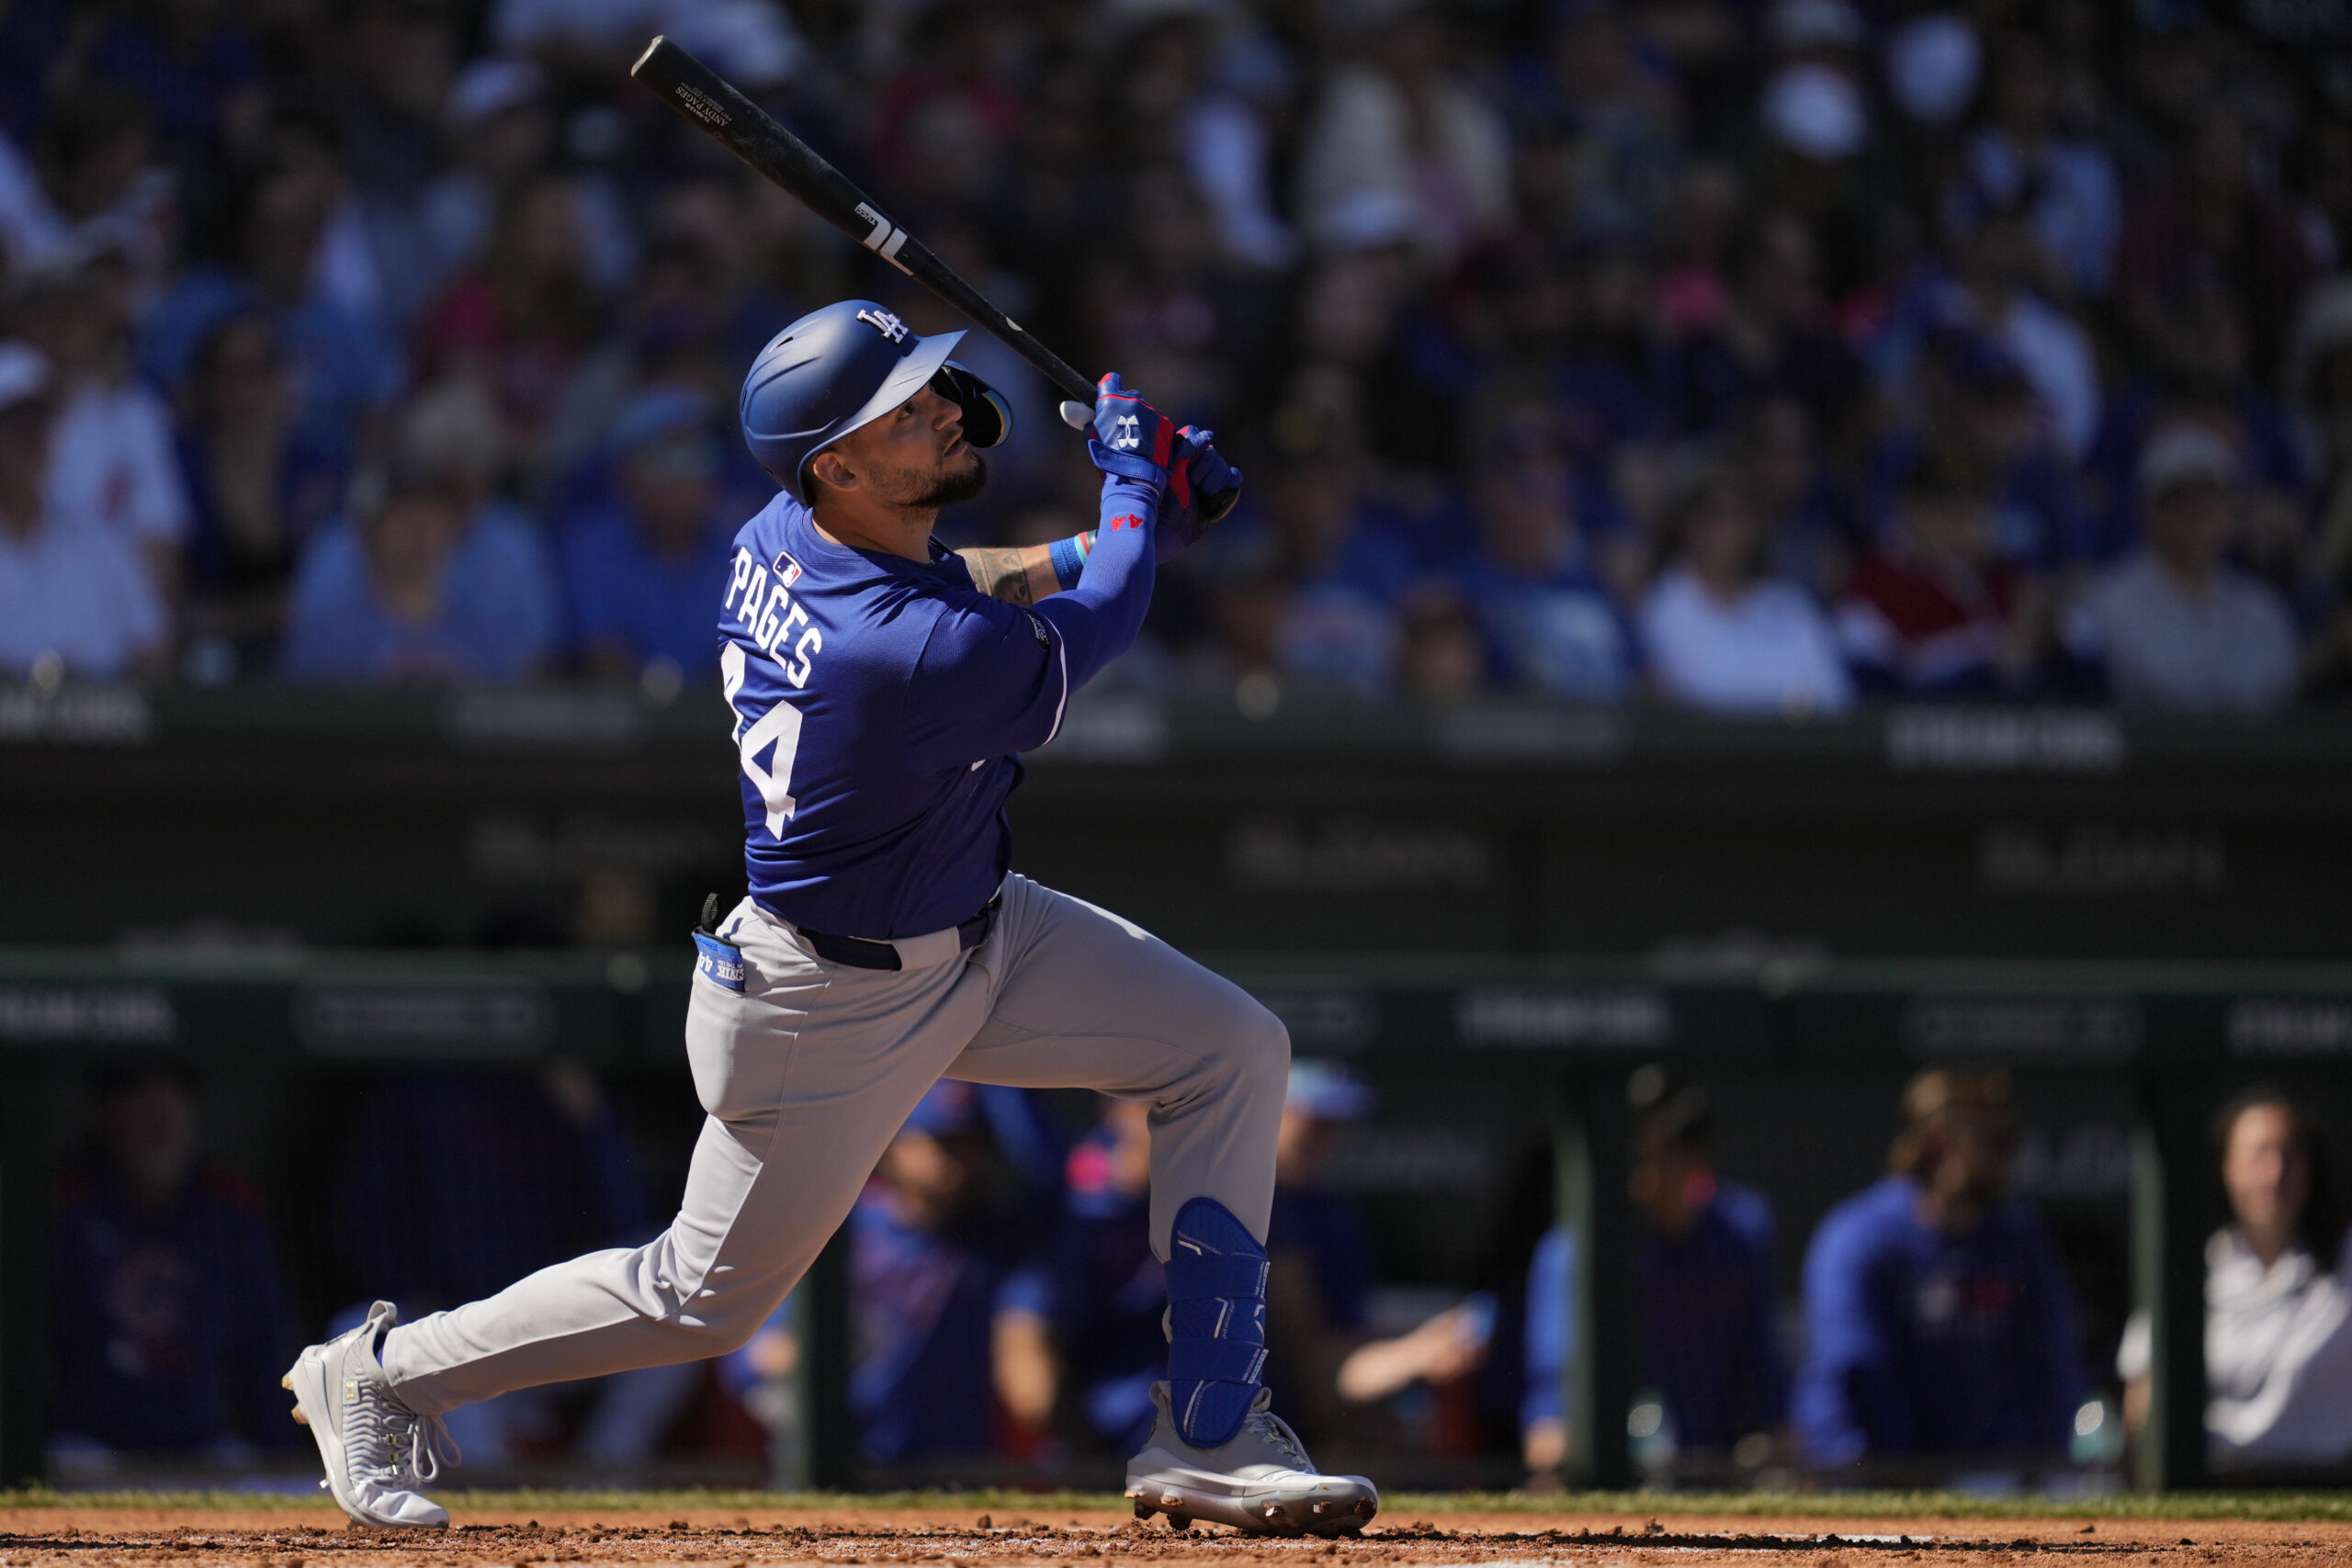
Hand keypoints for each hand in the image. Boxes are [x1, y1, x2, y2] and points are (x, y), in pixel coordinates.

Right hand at [1085, 372, 1177, 492]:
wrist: (1135, 473)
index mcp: (1112, 400)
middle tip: (1119, 427)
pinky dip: (1152, 429)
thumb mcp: (1091, 435)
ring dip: (1139, 418)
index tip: (1107, 395)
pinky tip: (1146, 443)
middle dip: (1125, 406)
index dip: (1108, 387)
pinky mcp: (1164, 422)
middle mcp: (1133, 400)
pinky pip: (1156, 421)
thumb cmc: (1108, 455)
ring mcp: (1151, 411)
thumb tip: (1064, 406)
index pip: (1110, 381)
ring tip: (1134, 439)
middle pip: (1129, 396)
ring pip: (1144, 409)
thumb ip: (1081, 417)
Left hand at [1153, 426, 1242, 562]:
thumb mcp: (1169, 470)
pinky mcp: (1220, 493)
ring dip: (1214, 477)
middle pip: (1210, 451)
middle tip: (1194, 481)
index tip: (1187, 461)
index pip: (1194, 435)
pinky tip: (1212, 493)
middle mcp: (1193, 464)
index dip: (1194, 446)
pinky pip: (1234, 477)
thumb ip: (1186, 450)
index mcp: (1177, 454)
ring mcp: (1206, 478)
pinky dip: (1227, 481)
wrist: (1165, 531)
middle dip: (1204, 466)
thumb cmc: (1159, 500)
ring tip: (1203, 491)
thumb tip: (1208, 435)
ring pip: (1222, 464)